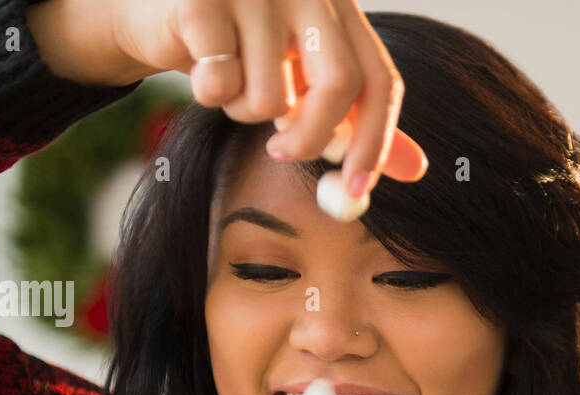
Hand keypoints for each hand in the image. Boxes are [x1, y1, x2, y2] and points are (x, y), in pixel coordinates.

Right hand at [26, 0, 427, 196]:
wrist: (163, 14)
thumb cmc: (244, 52)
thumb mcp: (307, 82)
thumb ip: (357, 118)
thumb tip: (416, 168)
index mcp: (341, 7)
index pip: (380, 79)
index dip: (376, 142)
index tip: (357, 191)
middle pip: (338, 85)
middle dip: (312, 138)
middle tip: (283, 153)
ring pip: (271, 96)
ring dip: (244, 109)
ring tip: (229, 82)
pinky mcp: (203, 1)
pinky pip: (221, 84)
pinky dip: (211, 94)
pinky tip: (200, 71)